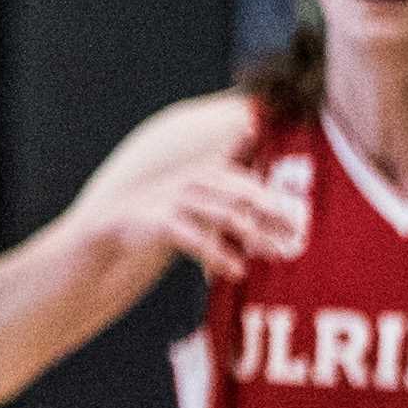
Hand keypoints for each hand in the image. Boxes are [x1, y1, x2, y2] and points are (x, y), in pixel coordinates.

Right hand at [116, 161, 306, 283]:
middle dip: (270, 213)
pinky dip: (218, 254)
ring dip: (252, 235)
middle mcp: (188, 182)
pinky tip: (236, 270)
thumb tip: (250, 136)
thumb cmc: (161, 215)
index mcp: (200, 174)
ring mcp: (171, 200)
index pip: (243, 180)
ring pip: (221, 214)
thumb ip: (223, 177)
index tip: (298, 215)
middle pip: (238, 193)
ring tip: (275, 253)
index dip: (270, 195)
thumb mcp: (195, 196)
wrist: (110, 230)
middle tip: (297, 233)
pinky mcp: (157, 222)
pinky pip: (195, 238)